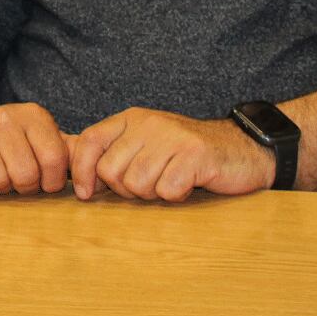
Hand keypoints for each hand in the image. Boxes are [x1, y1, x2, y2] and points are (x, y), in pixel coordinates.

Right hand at [0, 101, 70, 195]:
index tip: (43, 180)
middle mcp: (5, 116)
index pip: (54, 161)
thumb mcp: (42, 139)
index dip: (50, 182)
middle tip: (15, 177)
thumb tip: (97, 166)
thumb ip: (70, 151)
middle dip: (22, 187)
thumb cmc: (11, 141)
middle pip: (25, 175)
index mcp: (33, 115)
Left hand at [68, 107, 273, 201]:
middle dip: (125, 190)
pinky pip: (167, 191)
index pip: (90, 141)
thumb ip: (113, 153)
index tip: (85, 193)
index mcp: (131, 119)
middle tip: (150, 185)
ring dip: (152, 194)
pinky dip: (176, 196)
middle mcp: (148, 123)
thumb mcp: (146, 144)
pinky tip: (188, 184)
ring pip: (136, 184)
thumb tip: (74, 175)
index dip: (81, 171)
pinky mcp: (195, 155)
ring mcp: (172, 137)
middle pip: (110, 171)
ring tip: (170, 181)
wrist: (242, 148)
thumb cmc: (186, 154)